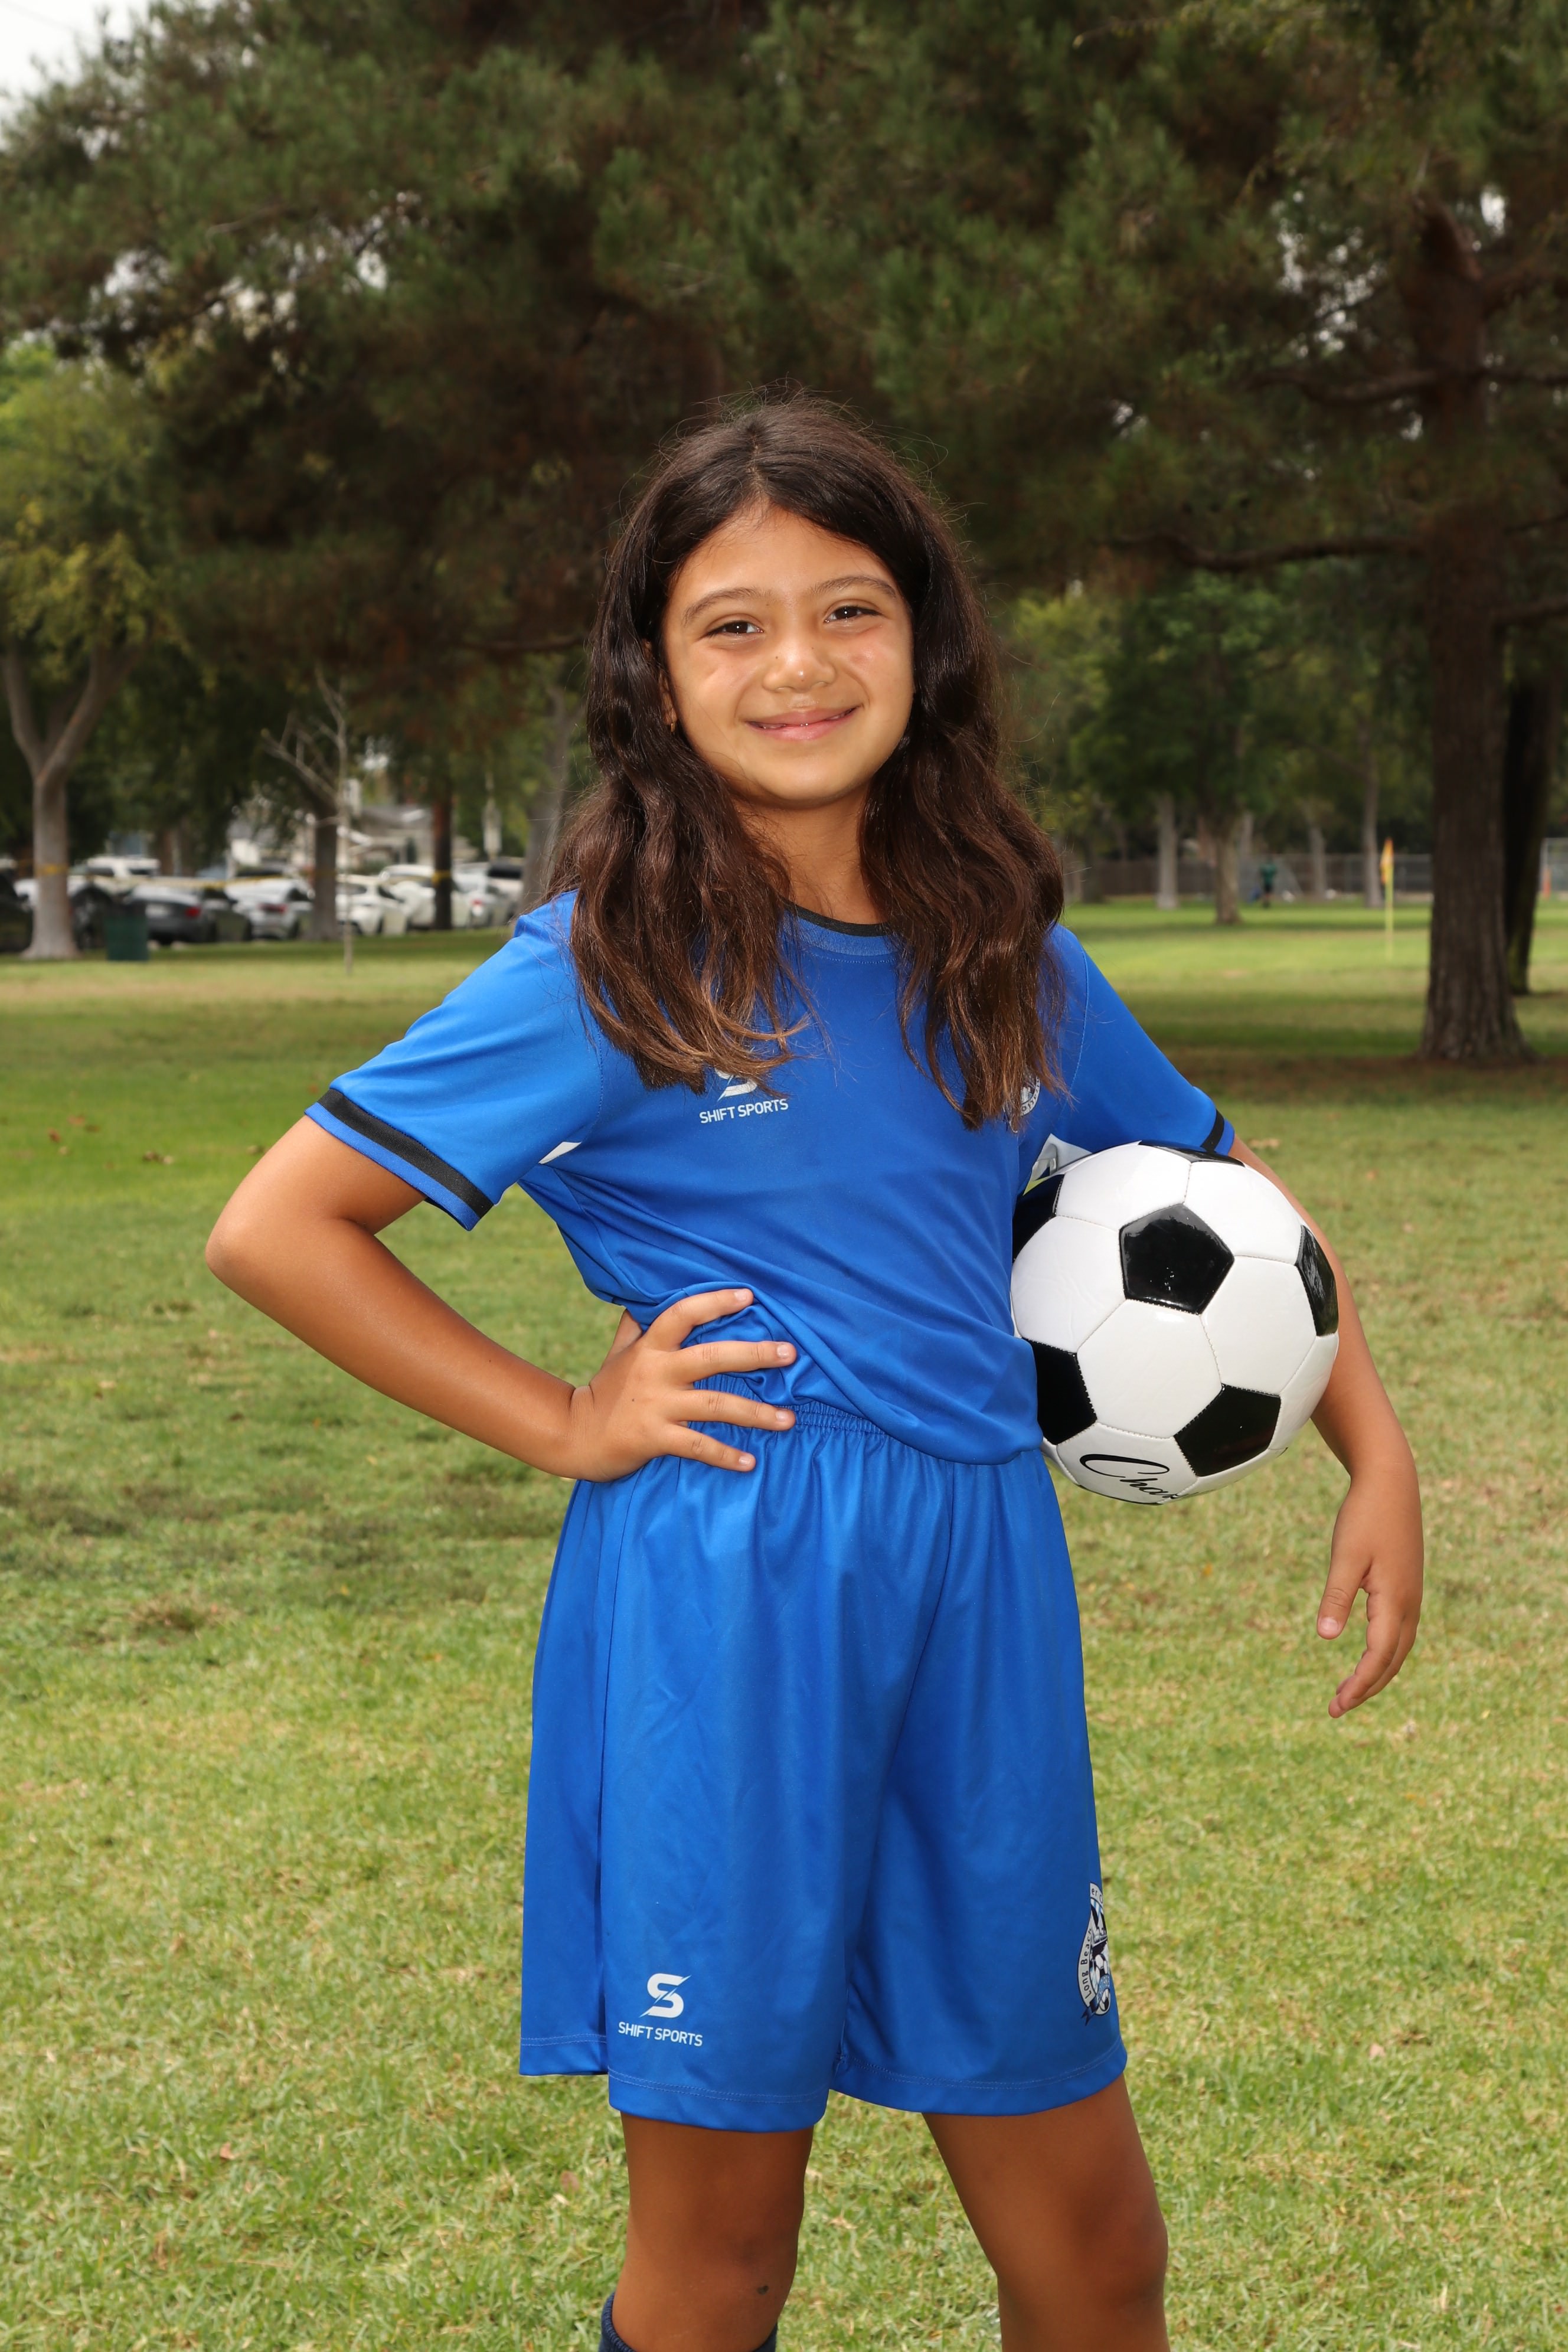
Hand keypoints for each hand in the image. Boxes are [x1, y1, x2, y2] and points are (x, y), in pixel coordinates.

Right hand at [562, 1288, 795, 1479]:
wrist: (574, 1434)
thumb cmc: (605, 1390)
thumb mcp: (619, 1352)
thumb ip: (637, 1326)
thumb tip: (647, 1298)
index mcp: (651, 1347)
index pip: (683, 1313)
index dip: (715, 1302)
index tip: (749, 1296)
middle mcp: (657, 1372)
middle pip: (712, 1357)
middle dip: (754, 1354)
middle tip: (791, 1353)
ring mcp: (657, 1406)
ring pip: (715, 1405)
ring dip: (755, 1414)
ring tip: (788, 1419)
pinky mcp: (655, 1438)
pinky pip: (698, 1447)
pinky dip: (725, 1455)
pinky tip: (751, 1462)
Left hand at [1316, 1453, 1423, 1717]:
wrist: (1391, 1483)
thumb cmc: (1365, 1516)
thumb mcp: (1346, 1556)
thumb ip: (1337, 1596)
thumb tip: (1327, 1637)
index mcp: (1395, 1601)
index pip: (1378, 1657)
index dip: (1359, 1685)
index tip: (1336, 1706)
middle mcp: (1409, 1604)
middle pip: (1392, 1661)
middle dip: (1367, 1687)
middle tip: (1337, 1708)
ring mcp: (1412, 1596)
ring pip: (1399, 1648)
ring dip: (1377, 1672)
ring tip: (1350, 1691)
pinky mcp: (1407, 1586)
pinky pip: (1399, 1632)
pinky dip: (1385, 1652)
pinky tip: (1368, 1655)